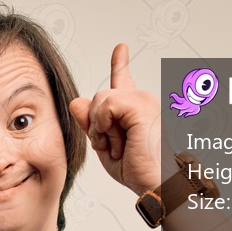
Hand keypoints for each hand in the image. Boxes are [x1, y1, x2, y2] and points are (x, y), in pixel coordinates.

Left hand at [69, 43, 161, 194]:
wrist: (156, 182)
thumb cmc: (137, 169)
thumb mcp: (105, 146)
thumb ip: (91, 124)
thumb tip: (75, 101)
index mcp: (135, 109)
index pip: (123, 81)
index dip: (120, 64)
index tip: (121, 47)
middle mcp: (141, 100)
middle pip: (99, 97)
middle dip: (96, 126)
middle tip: (116, 148)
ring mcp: (142, 100)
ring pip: (100, 100)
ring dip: (101, 129)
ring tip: (120, 146)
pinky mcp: (139, 105)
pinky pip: (105, 106)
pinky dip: (104, 126)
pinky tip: (118, 140)